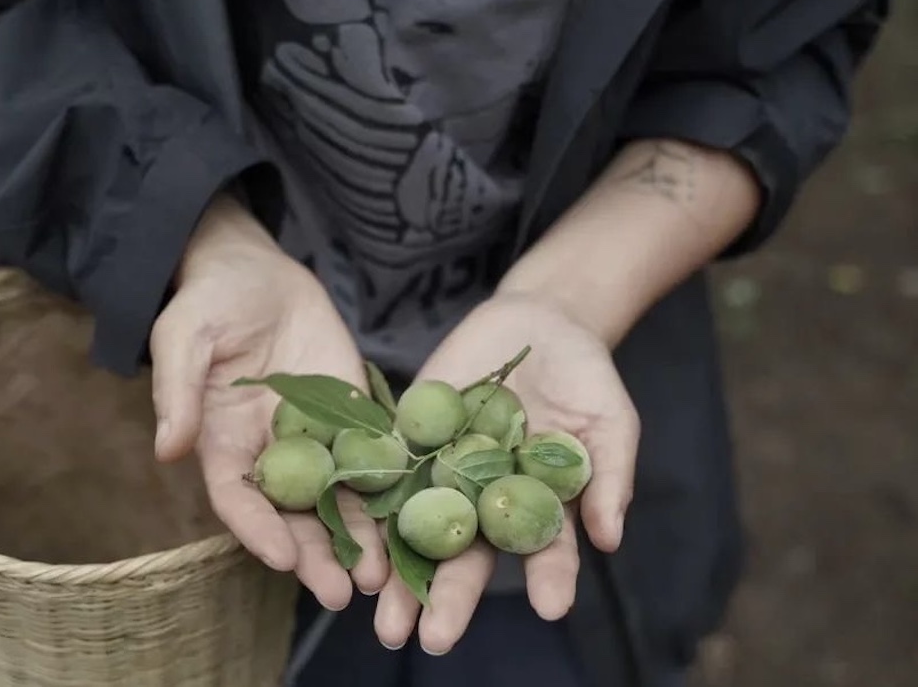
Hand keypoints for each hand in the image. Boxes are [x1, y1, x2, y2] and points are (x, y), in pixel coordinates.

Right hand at [149, 195, 389, 608]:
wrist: (256, 272)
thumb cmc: (209, 303)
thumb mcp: (183, 337)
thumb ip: (179, 391)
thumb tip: (168, 449)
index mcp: (224, 444)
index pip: (239, 499)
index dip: (258, 529)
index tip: (281, 557)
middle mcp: (272, 453)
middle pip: (294, 515)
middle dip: (316, 555)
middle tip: (342, 593)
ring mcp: (316, 438)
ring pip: (339, 499)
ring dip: (359, 537)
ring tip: (383, 576)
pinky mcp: (353, 417)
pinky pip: (374, 458)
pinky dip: (391, 491)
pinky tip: (412, 519)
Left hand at [373, 291, 639, 652]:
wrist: (540, 322)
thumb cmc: (587, 379)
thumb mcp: (611, 423)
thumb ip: (607, 477)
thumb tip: (610, 540)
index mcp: (535, 505)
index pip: (542, 550)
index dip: (548, 579)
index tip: (552, 608)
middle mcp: (484, 498)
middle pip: (465, 555)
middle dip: (448, 598)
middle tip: (432, 640)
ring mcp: (444, 468)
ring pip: (415, 527)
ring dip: (395, 571)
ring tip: (379, 613)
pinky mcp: (411, 434)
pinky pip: (386, 469)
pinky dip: (366, 501)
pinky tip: (350, 534)